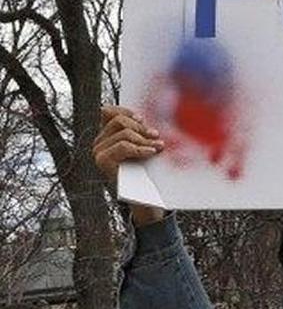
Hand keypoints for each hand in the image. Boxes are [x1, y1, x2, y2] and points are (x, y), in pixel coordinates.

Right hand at [94, 106, 165, 225]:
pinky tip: (151, 153)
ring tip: (158, 147)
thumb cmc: (146, 170)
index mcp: (106, 135)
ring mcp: (98, 151)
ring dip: (144, 139)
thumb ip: (141, 131)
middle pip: (118, 120)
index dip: (125, 111)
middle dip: (140, 127)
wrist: (143, 197)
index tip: (142, 119)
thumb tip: (149, 118)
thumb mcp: (144, 145)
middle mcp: (99, 142)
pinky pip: (123, 146)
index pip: (107, 112)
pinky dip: (141, 148)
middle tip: (156, 136)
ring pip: (123, 132)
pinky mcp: (102, 161)